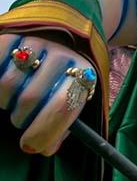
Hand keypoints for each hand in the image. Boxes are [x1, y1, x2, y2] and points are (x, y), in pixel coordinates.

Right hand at [0, 33, 94, 155]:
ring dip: (5, 102)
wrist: (62, 33)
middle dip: (21, 118)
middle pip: (30, 98)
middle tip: (22, 118)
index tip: (30, 145)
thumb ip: (63, 122)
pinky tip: (4, 85)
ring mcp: (38, 42)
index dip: (43, 132)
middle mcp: (62, 54)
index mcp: (84, 72)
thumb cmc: (64, 77)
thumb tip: (45, 148)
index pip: (63, 106)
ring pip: (7, 84)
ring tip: (13, 100)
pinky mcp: (13, 35)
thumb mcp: (74, 96)